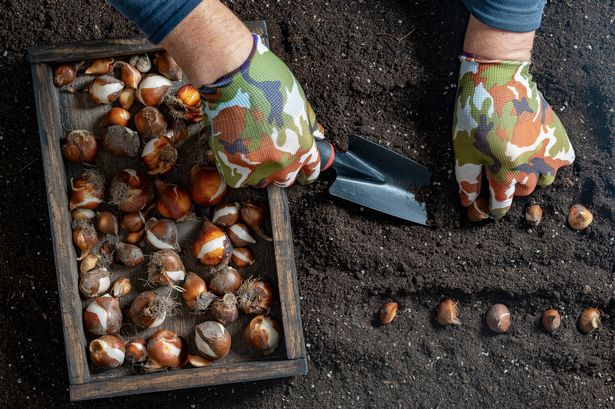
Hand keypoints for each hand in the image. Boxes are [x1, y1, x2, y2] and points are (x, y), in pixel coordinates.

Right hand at [199, 34, 322, 187]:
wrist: (233, 78)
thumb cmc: (268, 82)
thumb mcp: (298, 101)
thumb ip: (308, 123)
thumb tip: (318, 135)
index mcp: (304, 147)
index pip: (311, 171)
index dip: (306, 172)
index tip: (302, 172)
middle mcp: (284, 163)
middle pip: (286, 180)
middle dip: (281, 171)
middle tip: (269, 156)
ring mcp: (259, 169)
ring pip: (261, 182)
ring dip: (257, 172)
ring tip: (249, 150)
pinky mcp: (235, 170)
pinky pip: (237, 180)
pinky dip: (235, 170)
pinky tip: (233, 153)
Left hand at [452, 54, 574, 217]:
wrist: (498, 78)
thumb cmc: (476, 113)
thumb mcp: (463, 149)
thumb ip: (467, 179)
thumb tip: (468, 202)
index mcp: (503, 172)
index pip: (500, 205)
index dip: (490, 210)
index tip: (485, 209)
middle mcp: (529, 167)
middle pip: (521, 192)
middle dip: (508, 189)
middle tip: (497, 174)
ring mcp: (547, 153)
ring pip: (542, 181)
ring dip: (529, 177)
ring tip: (515, 162)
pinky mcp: (558, 137)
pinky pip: (561, 162)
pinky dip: (550, 162)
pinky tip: (535, 152)